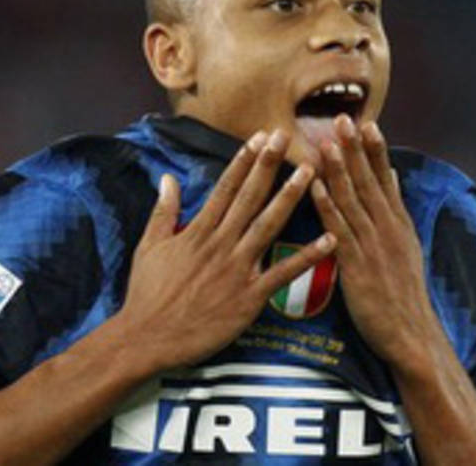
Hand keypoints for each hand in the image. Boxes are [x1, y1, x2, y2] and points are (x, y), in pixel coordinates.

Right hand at [119, 129, 335, 369]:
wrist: (147, 338)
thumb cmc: (146, 294)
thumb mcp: (148, 247)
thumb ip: (163, 211)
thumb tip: (167, 178)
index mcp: (197, 231)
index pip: (225, 188)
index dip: (244, 161)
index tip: (259, 138)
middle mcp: (220, 244)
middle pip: (249, 198)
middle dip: (269, 165)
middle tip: (287, 136)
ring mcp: (236, 270)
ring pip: (267, 226)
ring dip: (289, 198)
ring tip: (309, 172)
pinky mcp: (248, 298)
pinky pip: (282, 273)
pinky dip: (307, 257)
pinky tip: (329, 239)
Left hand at [311, 114, 440, 366]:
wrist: (410, 333)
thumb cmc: (403, 291)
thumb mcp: (406, 245)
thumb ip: (395, 209)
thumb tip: (391, 176)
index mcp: (397, 222)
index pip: (385, 178)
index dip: (374, 149)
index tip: (366, 121)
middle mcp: (387, 228)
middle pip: (368, 182)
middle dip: (354, 149)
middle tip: (342, 118)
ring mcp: (372, 246)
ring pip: (352, 201)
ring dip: (339, 170)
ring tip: (327, 142)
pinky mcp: (356, 266)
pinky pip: (338, 230)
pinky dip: (327, 206)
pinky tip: (315, 187)